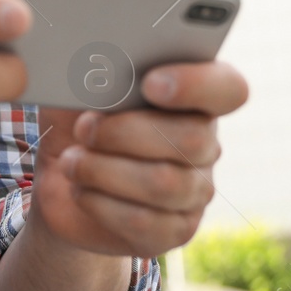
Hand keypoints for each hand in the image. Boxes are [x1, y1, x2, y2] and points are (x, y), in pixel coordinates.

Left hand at [29, 61, 248, 256]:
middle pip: (192, 139)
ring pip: (165, 185)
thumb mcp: (77, 82)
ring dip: (104, 171)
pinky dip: (101, 204)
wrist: (60, 173)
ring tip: (72, 162)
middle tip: (84, 128)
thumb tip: (95, 60)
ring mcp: (196, 190)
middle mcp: (206, 142)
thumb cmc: (75, 114)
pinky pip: (145, 223)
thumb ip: (96, 67)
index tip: (149, 83)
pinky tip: (80, 189)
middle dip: (126, 132)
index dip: (196, 85)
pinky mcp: (175, 230)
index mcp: (196, 94)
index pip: (229, 89)